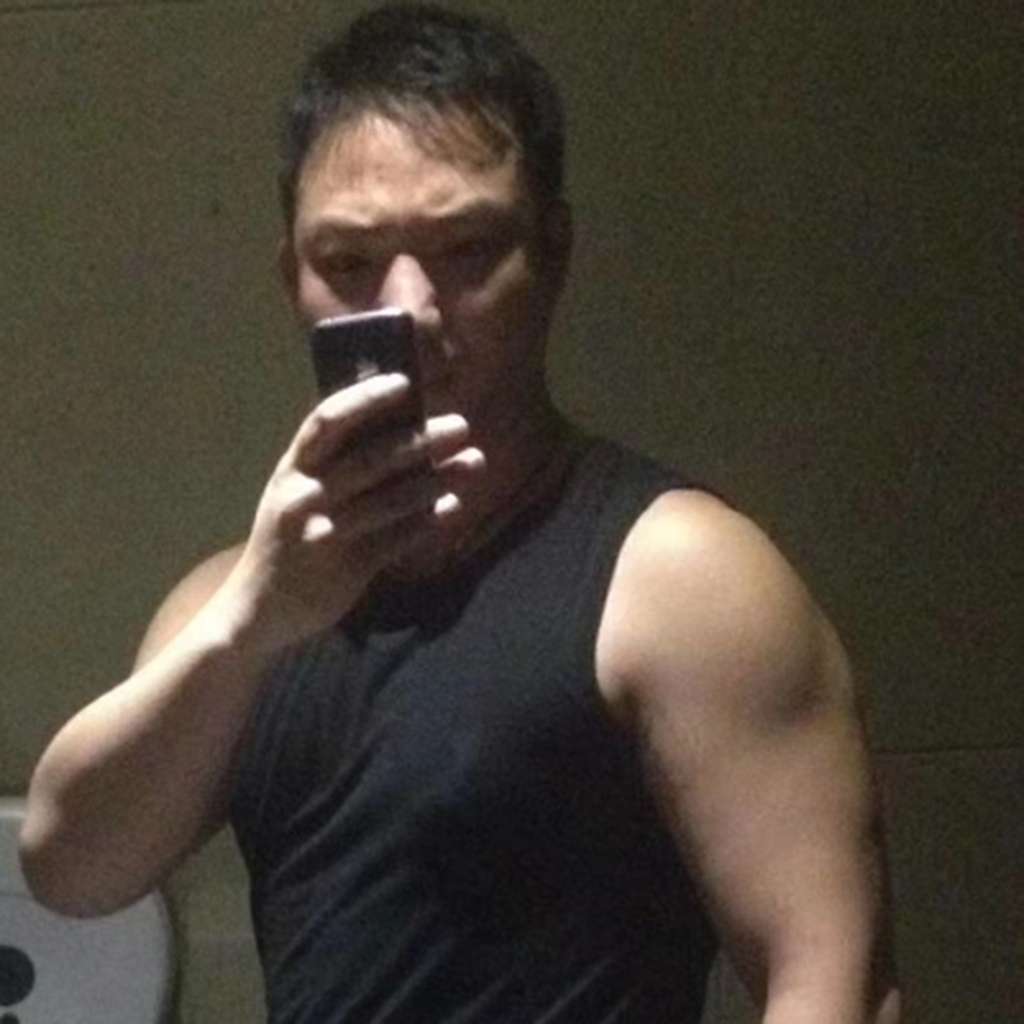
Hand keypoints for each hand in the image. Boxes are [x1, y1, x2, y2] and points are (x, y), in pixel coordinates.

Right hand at [221, 373, 482, 650]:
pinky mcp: (346, 568)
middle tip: (462, 426)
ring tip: (473, 463)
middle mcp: (306, 496)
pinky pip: (396, 539)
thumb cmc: (289, 537)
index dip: (366, 399)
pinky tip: (453, 507)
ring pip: (391, 499)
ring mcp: (325, 533)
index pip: (328, 421)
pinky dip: (428, 522)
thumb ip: (333, 463)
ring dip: (437, 479)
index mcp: (293, 468)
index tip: (405, 383)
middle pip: (371, 458)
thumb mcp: (297, 492)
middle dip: (422, 440)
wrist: (259, 608)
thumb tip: (396, 425)